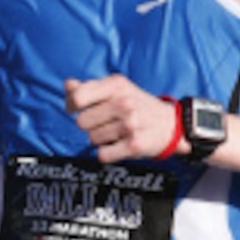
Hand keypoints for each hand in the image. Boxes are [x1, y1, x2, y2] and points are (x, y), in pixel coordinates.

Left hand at [65, 75, 180, 162]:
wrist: (172, 124)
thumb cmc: (137, 105)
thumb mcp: (116, 89)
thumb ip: (89, 87)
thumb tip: (68, 85)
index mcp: (116, 85)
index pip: (78, 97)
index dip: (72, 106)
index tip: (80, 109)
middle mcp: (124, 103)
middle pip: (82, 122)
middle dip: (91, 125)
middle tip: (107, 122)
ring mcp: (130, 124)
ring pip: (92, 139)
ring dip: (101, 139)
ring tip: (117, 133)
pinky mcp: (134, 145)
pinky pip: (102, 155)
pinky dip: (107, 153)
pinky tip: (119, 145)